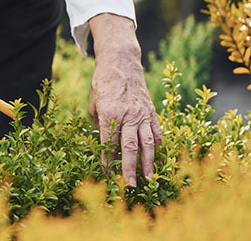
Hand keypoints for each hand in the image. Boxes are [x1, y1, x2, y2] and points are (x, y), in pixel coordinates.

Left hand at [87, 13, 161, 186]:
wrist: (121, 63)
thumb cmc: (102, 83)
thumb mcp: (93, 103)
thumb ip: (99, 123)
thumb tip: (105, 143)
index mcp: (108, 112)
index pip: (108, 143)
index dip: (107, 161)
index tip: (108, 176)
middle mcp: (127, 114)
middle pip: (129, 147)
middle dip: (129, 168)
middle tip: (130, 186)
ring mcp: (142, 113)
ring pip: (147, 143)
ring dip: (148, 163)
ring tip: (149, 179)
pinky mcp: (151, 111)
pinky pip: (156, 132)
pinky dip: (157, 147)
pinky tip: (157, 159)